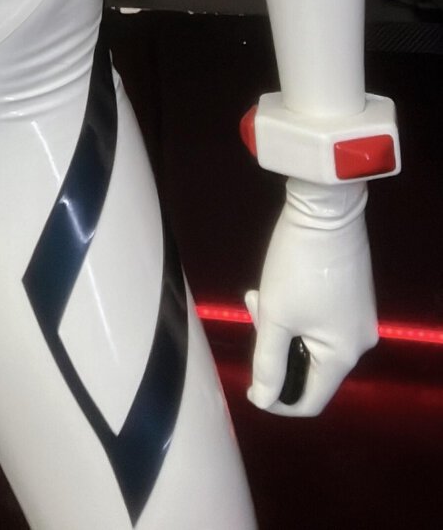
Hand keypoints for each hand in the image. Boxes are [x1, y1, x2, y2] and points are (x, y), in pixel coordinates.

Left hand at [245, 180, 377, 415]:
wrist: (325, 209)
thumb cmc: (297, 265)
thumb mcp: (275, 315)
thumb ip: (267, 363)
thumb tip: (263, 400)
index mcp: (343, 355)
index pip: (310, 400)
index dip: (277, 399)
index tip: (250, 386)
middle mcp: (358, 342)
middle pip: (309, 366)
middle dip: (275, 347)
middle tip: (254, 313)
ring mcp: (358, 318)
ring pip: (311, 340)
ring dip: (281, 325)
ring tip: (259, 295)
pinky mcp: (353, 297)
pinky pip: (320, 321)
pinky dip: (295, 312)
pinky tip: (275, 287)